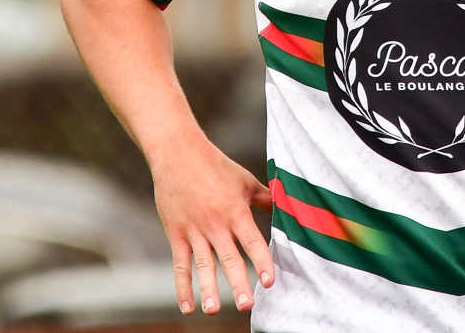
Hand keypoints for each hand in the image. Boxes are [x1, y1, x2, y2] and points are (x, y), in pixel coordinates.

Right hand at [147, 132, 275, 315]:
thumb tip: (287, 208)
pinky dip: (182, 286)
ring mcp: (195, 230)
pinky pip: (180, 264)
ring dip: (208, 289)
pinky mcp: (177, 233)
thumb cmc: (216, 166)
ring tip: (213, 310)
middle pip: (229, 258)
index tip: (270, 281)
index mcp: (236, 211)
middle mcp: (216, 224)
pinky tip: (187, 306)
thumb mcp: (245, 180)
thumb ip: (265, 198)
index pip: (252, 240)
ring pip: (203, 265)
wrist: (178, 154)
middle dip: (238, 283)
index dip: (262, 261)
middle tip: (247, 305)